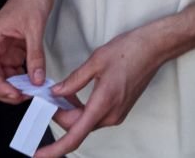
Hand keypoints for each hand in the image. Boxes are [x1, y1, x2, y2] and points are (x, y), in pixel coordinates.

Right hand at [0, 0, 53, 102]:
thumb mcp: (34, 28)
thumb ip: (35, 55)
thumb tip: (37, 80)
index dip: (0, 87)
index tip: (16, 94)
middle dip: (7, 91)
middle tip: (26, 96)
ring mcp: (5, 50)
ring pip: (5, 78)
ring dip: (17, 87)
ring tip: (34, 90)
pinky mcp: (15, 50)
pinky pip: (16, 71)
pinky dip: (24, 79)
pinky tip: (35, 80)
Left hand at [39, 25, 171, 157]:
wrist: (154, 48)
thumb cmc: (130, 51)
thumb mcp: (95, 61)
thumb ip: (73, 81)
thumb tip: (56, 93)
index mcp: (103, 104)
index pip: (75, 136)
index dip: (55, 149)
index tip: (40, 154)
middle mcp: (111, 115)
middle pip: (77, 127)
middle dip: (60, 116)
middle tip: (47, 99)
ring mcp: (116, 114)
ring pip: (85, 122)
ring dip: (71, 112)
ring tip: (61, 94)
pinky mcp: (119, 110)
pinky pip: (95, 117)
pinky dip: (82, 110)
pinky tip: (75, 96)